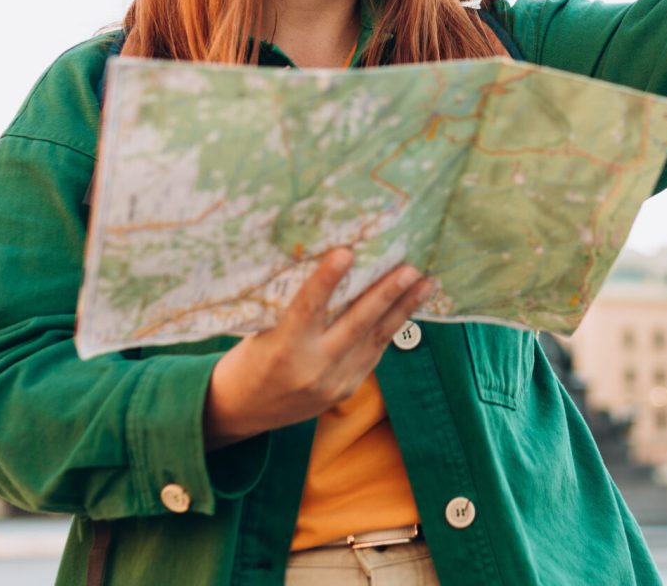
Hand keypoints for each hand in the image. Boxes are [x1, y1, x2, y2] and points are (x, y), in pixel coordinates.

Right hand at [203, 250, 431, 448]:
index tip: (346, 252)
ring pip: (376, 339)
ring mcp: (334, 383)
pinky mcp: (347, 389)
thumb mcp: (260, 330)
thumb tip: (331, 263)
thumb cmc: (248, 359)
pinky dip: (393, 327)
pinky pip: (374, 353)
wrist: (240, 413)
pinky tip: (409, 306)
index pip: (308, 308)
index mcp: (282, 349)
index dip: (327, 279)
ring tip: (426, 283)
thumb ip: (293, 306)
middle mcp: (312, 368)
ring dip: (403, 308)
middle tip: (410, 268)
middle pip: (356, 324)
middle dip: (386, 294)